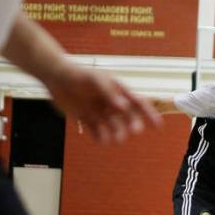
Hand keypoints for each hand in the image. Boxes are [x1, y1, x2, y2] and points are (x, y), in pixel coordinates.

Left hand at [46, 63, 161, 142]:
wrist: (56, 77)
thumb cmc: (78, 75)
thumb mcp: (95, 80)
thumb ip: (110, 93)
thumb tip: (124, 107)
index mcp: (118, 91)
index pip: (139, 103)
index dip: (150, 114)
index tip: (158, 125)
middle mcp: (112, 103)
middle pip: (129, 118)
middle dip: (133, 125)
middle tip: (133, 131)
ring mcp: (100, 112)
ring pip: (114, 128)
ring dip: (117, 134)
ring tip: (114, 139)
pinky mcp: (87, 120)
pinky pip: (98, 133)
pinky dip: (101, 138)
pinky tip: (101, 139)